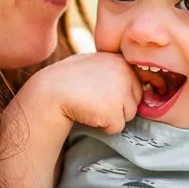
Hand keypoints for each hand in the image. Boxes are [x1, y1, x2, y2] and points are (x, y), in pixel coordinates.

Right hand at [26, 51, 141, 134]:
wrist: (50, 91)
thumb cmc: (68, 78)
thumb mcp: (95, 63)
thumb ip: (115, 68)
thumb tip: (138, 80)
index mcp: (121, 60)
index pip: (136, 84)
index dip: (119, 93)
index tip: (101, 92)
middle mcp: (125, 73)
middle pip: (135, 101)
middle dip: (118, 105)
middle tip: (95, 99)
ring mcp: (121, 92)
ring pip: (129, 115)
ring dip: (112, 116)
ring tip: (91, 105)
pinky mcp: (114, 111)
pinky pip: (117, 128)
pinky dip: (104, 126)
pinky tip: (89, 114)